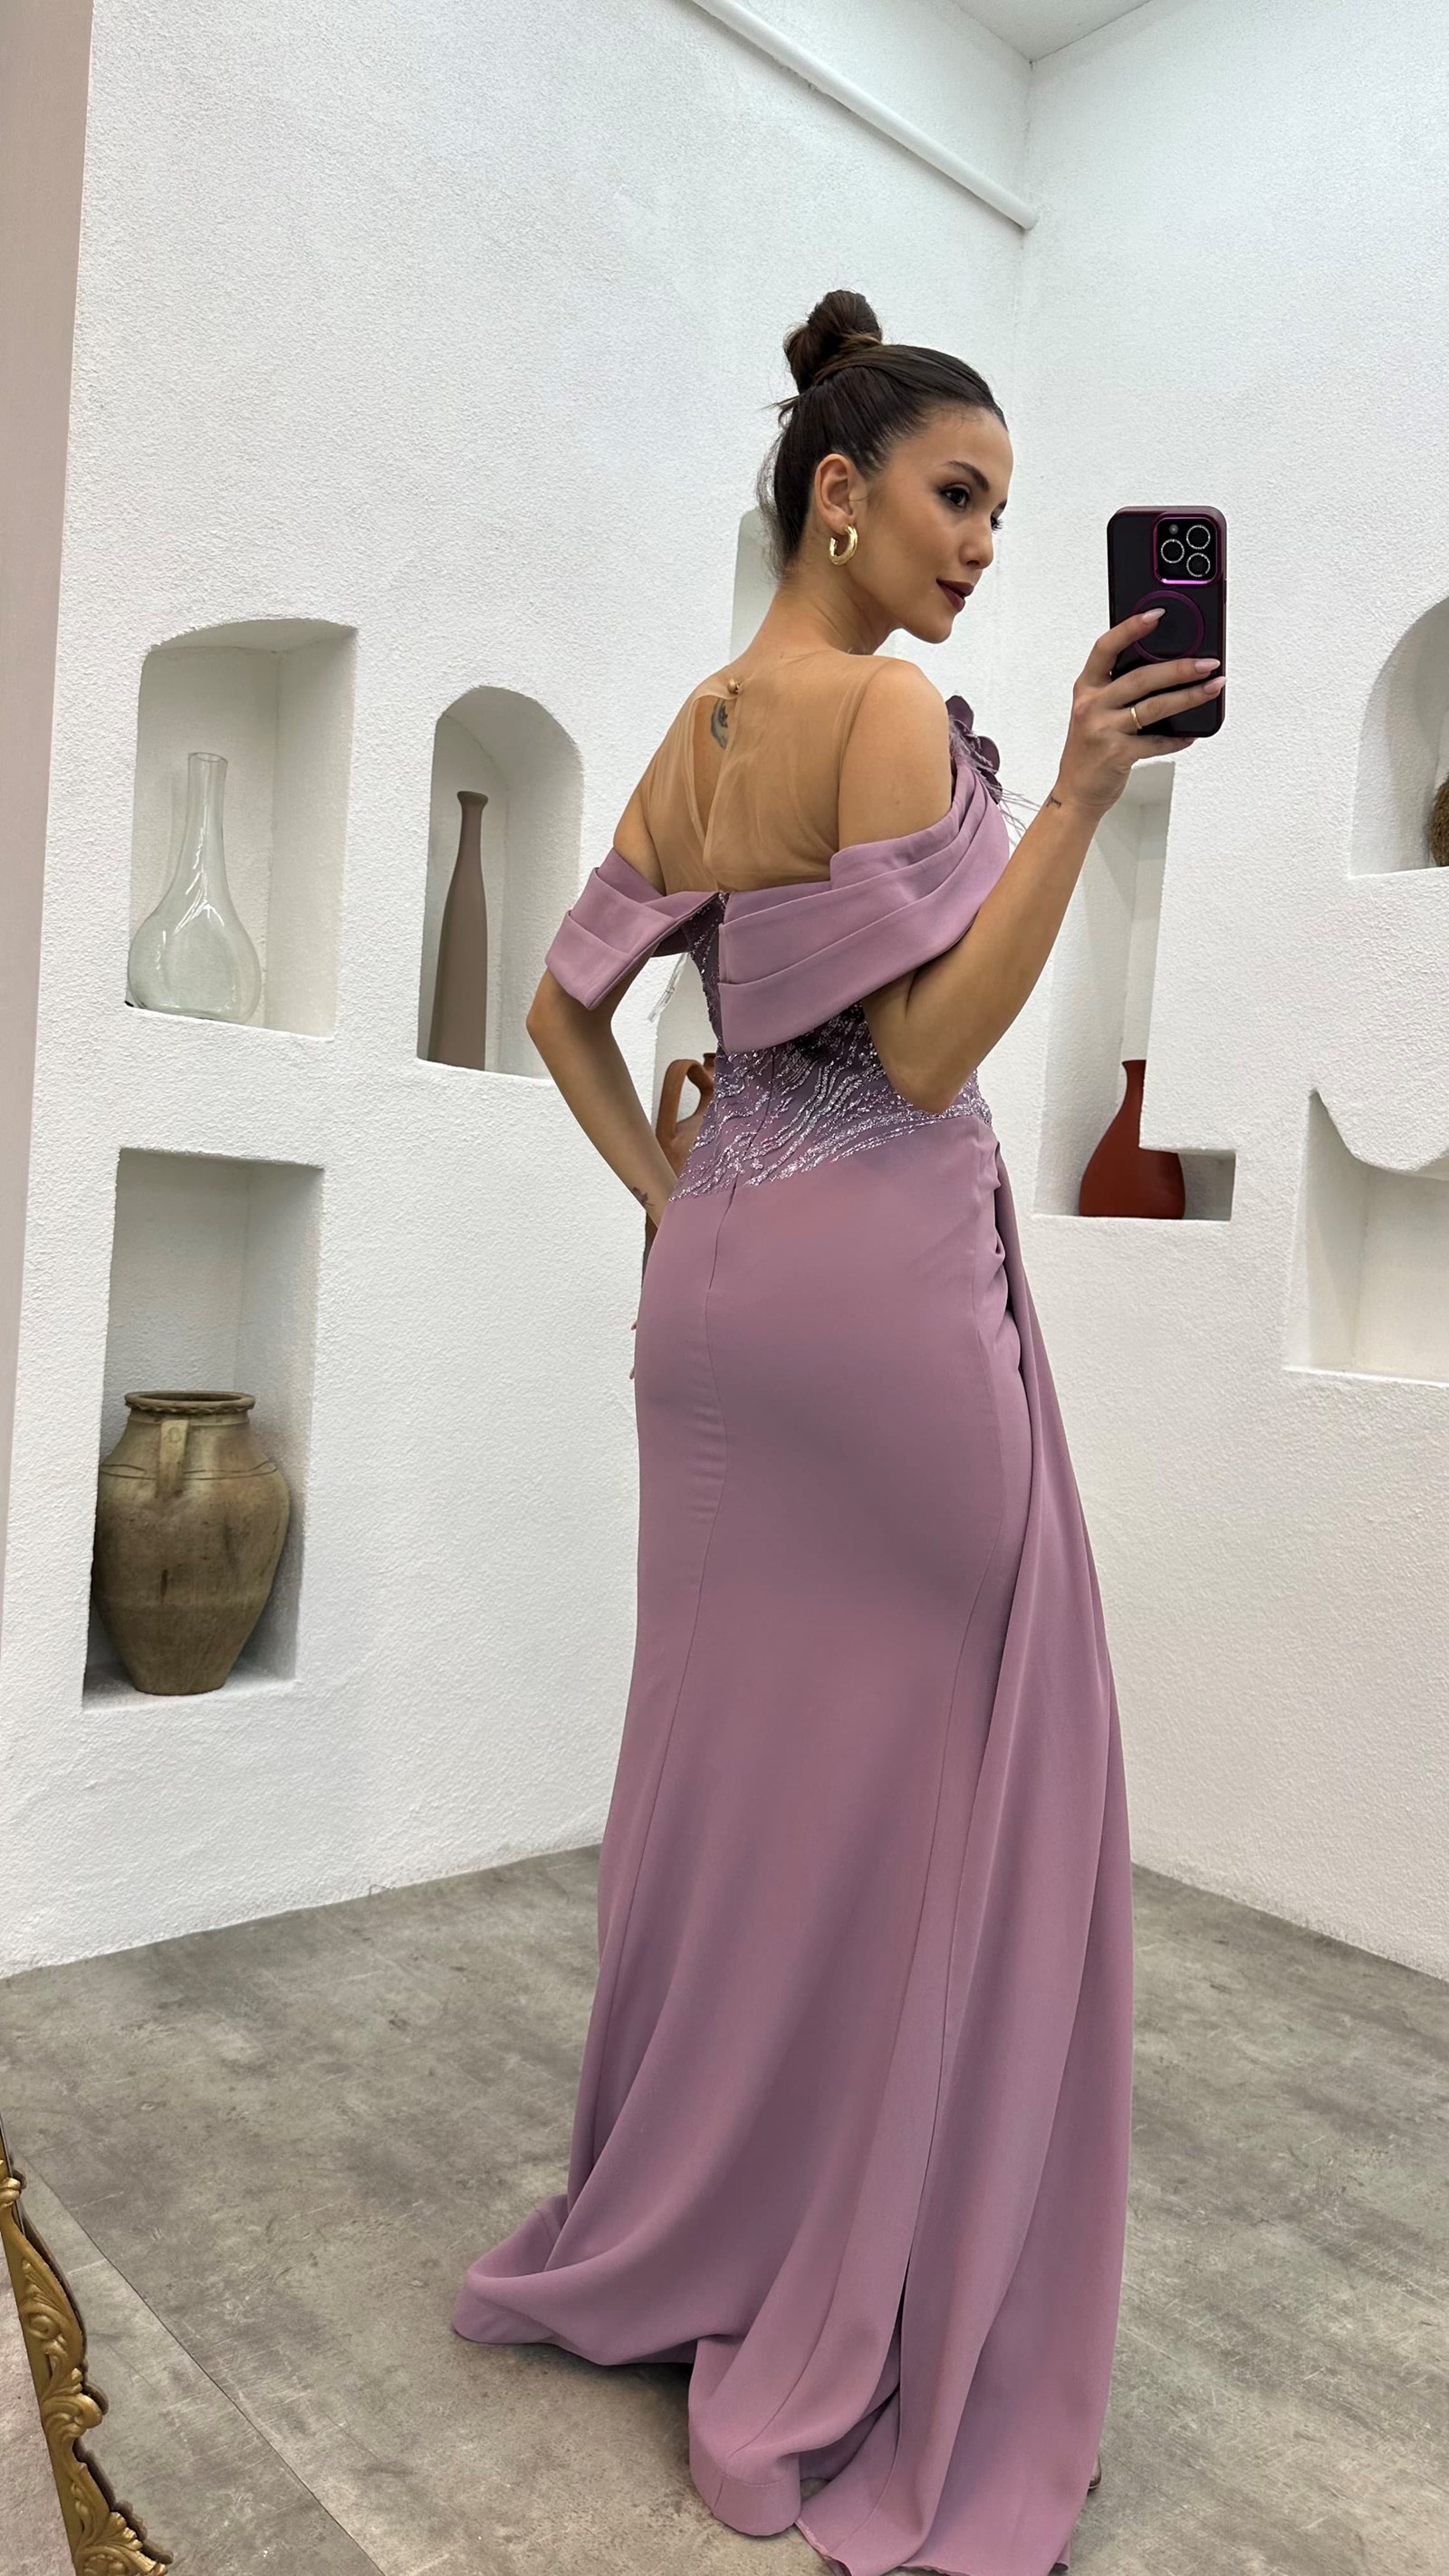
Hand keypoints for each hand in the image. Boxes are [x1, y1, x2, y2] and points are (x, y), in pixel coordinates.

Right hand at [1053, 608, 1223, 819]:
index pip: (1106, 648)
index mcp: (1086, 687)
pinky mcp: (1117, 754)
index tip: (1157, 613)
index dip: (1130, 628)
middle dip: (1178, 668)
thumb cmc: (1090, 747)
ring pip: (1154, 707)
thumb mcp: (1095, 710)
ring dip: (1188, 696)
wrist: (1075, 791)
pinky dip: (1177, 738)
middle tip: (1207, 662)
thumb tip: (1166, 667)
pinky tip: (1193, 734)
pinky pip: (1156, 742)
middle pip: (1140, 677)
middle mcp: (1092, 705)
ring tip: (1213, 687)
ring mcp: (1104, 730)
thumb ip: (1119, 688)